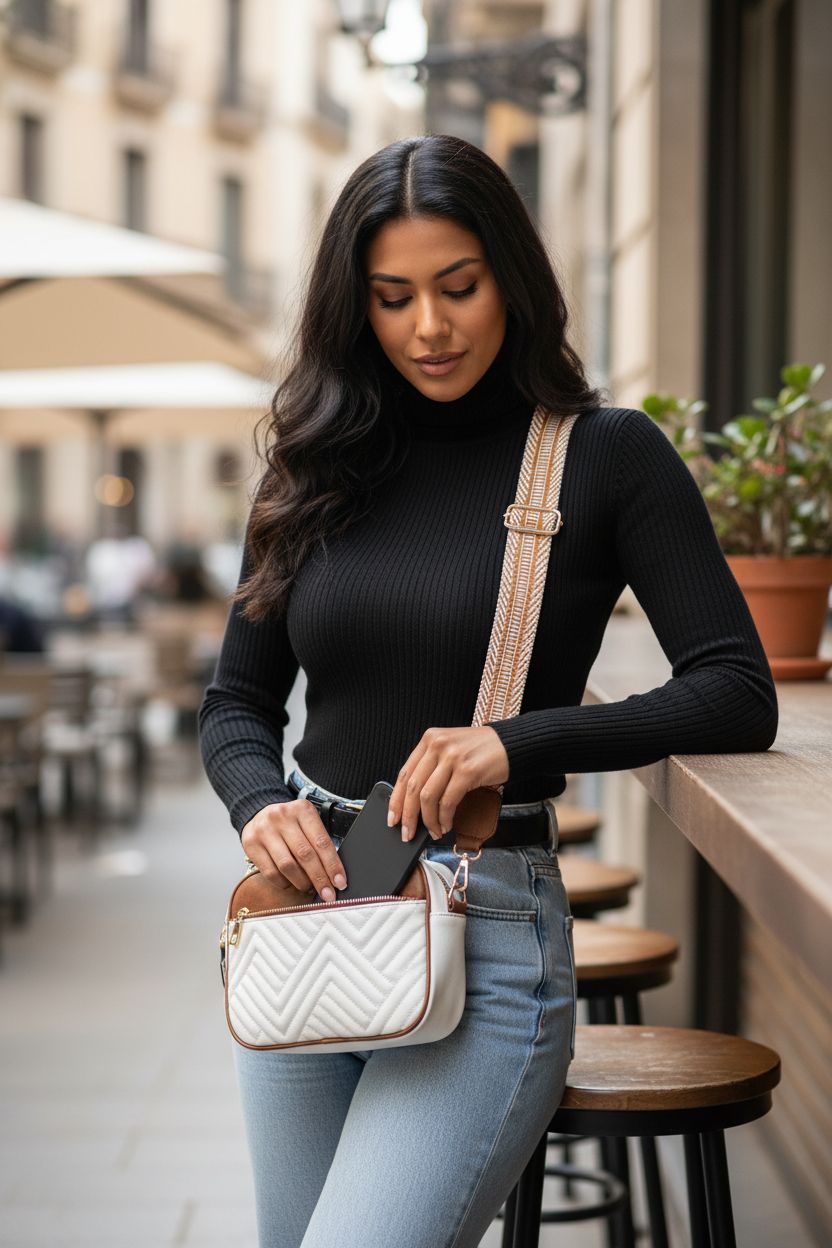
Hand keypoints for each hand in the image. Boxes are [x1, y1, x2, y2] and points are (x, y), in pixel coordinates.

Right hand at [241, 799, 346, 900]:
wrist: (259, 814)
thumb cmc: (290, 823)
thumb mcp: (307, 823)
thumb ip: (318, 843)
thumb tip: (333, 876)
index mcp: (302, 809)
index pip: (321, 842)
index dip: (332, 865)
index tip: (340, 883)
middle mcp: (282, 817)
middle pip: (305, 855)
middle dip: (319, 878)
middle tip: (328, 895)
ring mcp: (264, 830)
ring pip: (287, 865)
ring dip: (302, 882)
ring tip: (309, 888)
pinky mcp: (250, 844)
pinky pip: (271, 872)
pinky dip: (284, 883)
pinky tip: (291, 883)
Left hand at [387, 726, 509, 841]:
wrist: (511, 744)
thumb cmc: (481, 751)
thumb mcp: (450, 750)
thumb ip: (432, 767)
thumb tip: (413, 803)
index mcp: (430, 739)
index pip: (405, 773)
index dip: (396, 800)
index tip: (392, 818)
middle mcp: (438, 745)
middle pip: (413, 787)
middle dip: (408, 816)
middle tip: (407, 833)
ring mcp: (453, 757)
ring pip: (428, 797)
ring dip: (429, 820)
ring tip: (433, 831)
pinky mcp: (468, 770)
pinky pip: (448, 801)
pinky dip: (444, 818)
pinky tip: (446, 825)